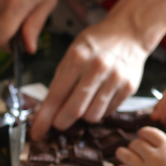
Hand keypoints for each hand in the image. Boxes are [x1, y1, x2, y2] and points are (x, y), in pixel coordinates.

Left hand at [30, 15, 146, 140]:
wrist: (129, 32)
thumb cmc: (96, 44)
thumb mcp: (72, 53)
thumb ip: (60, 81)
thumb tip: (46, 112)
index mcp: (77, 58)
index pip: (56, 96)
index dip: (44, 118)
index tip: (37, 133)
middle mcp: (97, 68)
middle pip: (75, 111)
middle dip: (62, 122)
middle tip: (58, 123)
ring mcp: (115, 79)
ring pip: (92, 116)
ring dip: (83, 116)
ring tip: (83, 103)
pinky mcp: (129, 88)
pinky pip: (108, 112)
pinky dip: (99, 110)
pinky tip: (99, 97)